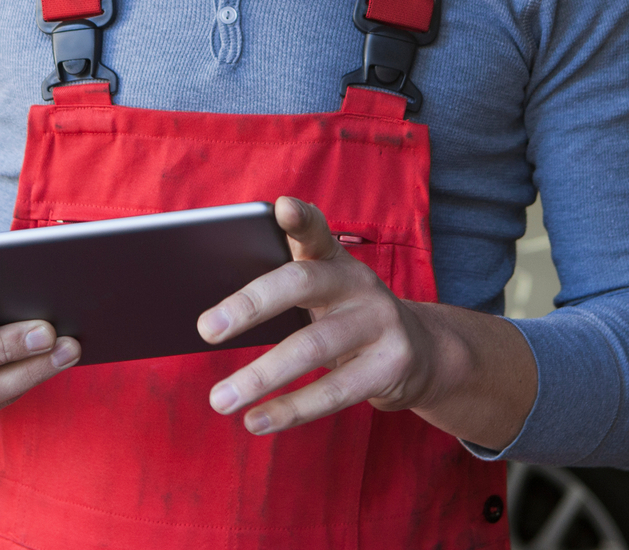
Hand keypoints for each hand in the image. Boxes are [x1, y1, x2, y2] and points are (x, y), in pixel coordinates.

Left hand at [196, 196, 448, 434]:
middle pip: (302, 284)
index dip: (301, 220)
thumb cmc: (348, 317)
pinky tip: (256, 420)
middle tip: (205, 328)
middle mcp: (359, 283)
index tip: (281, 207)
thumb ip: (281, 286)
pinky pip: (333, 392)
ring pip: (312, 347)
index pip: (317, 232)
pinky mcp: (390, 367)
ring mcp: (379, 324)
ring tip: (220, 398)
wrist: (422, 353)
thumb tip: (213, 316)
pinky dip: (290, 409)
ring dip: (260, 376)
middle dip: (250, 304)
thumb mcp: (325, 292)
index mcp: (335, 260)